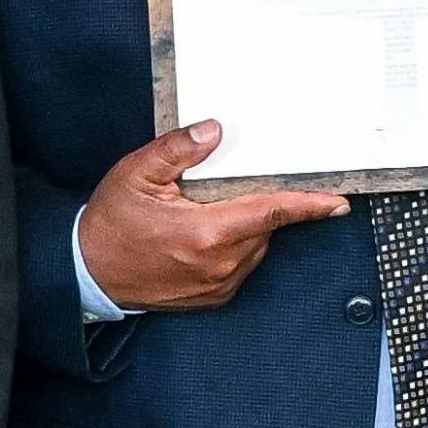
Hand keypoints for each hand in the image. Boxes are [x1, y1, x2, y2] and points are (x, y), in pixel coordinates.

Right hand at [82, 118, 345, 313]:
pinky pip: (242, 264)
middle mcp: (220, 264)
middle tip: (219, 192)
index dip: (308, 206)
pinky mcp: (215, 297)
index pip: (271, 213)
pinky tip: (202, 236)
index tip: (338, 202)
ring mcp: (219, 285)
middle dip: (256, 204)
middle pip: (264, 226)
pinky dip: (234, 246)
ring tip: (202, 214)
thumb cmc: (112, 223)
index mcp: (206, 233)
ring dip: (244, 226)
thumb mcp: (137, 174)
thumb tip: (215, 130)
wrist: (89, 273)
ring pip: (255, 246)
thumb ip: (178, 150)